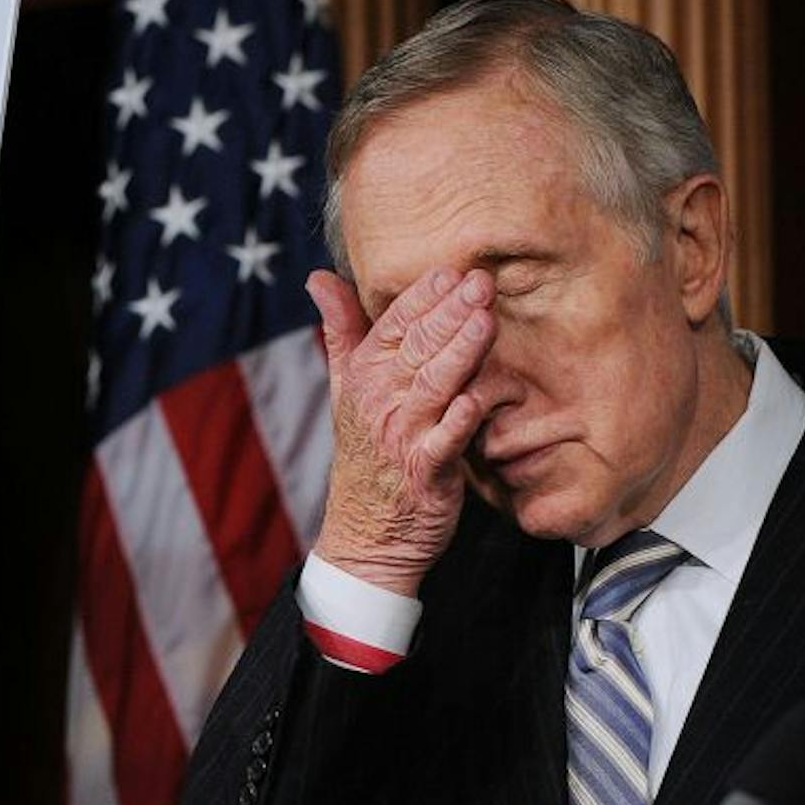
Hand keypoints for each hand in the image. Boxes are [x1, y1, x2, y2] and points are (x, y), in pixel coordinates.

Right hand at [306, 267, 494, 595]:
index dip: (421, 297)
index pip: (391, 325)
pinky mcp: (426, 473)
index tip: (450, 271)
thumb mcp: (345, 387)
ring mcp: (402, 437)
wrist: (367, 533)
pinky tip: (476, 399)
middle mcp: (380, 402)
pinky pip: (444, 442)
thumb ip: (341, 330)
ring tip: (485, 321)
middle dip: (449, 313)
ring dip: (459, 353)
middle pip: (416, 348)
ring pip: (433, 386)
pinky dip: (458, 421)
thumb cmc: (366, 454)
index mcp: (363, 376)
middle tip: (481, 281)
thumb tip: (318, 277)